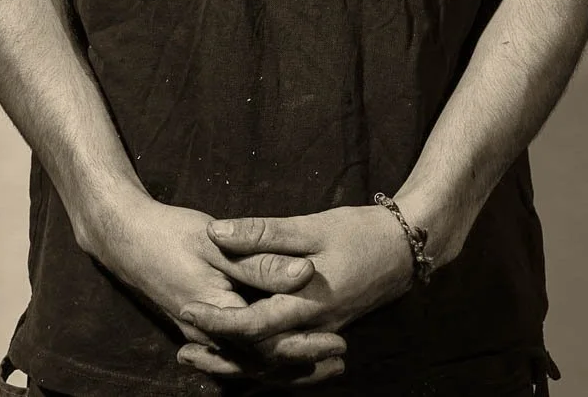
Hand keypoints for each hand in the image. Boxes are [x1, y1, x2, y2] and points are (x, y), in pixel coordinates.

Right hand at [84, 191, 347, 381]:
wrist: (126, 239)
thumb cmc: (170, 235)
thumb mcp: (217, 242)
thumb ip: (261, 260)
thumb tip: (305, 272)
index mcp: (219, 315)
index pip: (270, 343)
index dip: (307, 345)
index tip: (339, 340)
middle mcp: (210, 336)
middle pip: (264, 362)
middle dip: (304, 362)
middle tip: (342, 357)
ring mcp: (204, 337)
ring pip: (251, 363)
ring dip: (287, 365)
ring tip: (324, 362)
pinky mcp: (203, 329)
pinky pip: (238, 356)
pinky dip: (264, 358)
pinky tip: (283, 350)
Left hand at [177, 206, 412, 373]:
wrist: (403, 250)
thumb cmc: (357, 234)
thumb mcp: (309, 227)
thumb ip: (263, 234)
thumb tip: (217, 233)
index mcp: (305, 304)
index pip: (252, 324)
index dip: (217, 320)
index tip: (187, 309)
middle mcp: (311, 329)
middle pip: (258, 353)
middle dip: (220, 352)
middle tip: (183, 348)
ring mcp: (318, 334)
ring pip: (272, 360)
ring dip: (236, 359)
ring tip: (201, 354)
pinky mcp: (323, 331)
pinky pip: (287, 355)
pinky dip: (261, 356)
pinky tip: (241, 351)